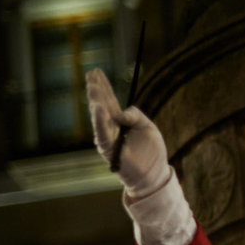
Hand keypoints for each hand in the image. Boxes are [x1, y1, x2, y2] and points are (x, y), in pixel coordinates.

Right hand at [85, 67, 168, 197]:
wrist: (153, 173)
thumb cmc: (151, 151)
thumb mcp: (148, 126)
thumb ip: (135, 115)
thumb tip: (119, 113)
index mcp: (120, 120)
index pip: (109, 99)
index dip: (103, 85)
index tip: (96, 71)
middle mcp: (110, 127)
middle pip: (101, 104)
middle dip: (96, 89)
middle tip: (91, 73)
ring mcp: (108, 137)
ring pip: (99, 116)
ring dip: (96, 100)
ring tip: (93, 86)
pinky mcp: (109, 148)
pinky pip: (102, 132)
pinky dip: (99, 120)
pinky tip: (97, 107)